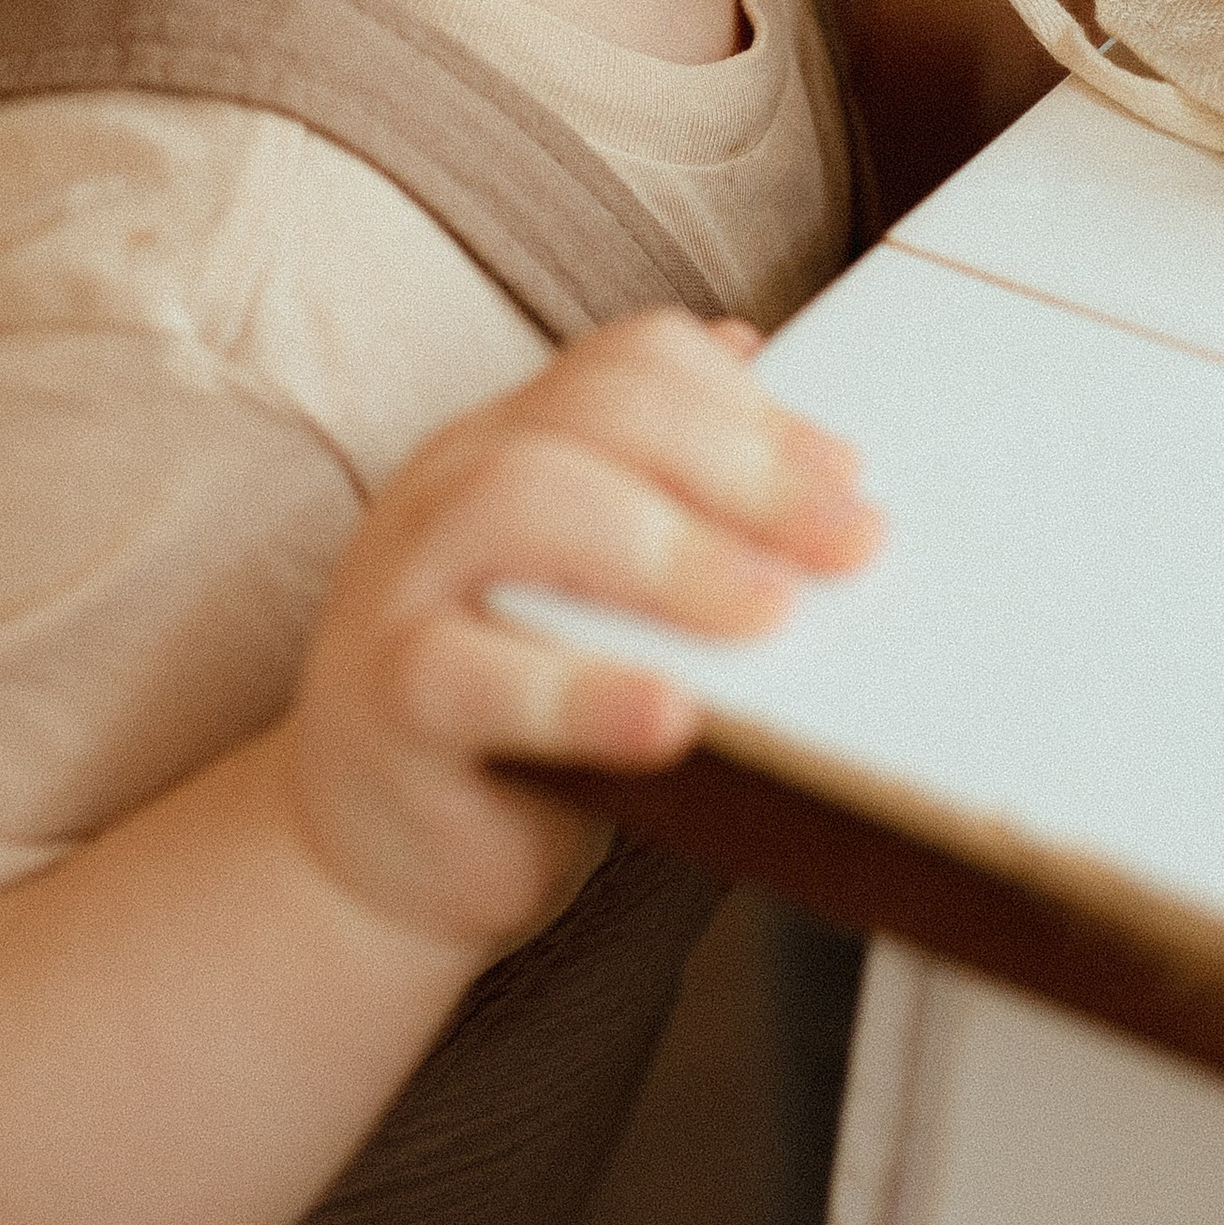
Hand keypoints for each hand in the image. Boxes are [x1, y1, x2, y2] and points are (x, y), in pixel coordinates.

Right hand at [282, 312, 879, 959]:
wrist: (371, 858)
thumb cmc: (516, 720)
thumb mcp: (598, 601)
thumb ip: (667, 504)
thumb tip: (777, 394)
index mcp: (507, 445)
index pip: (627, 366)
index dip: (749, 409)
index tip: (850, 479)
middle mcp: (446, 487)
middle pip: (591, 415)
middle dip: (741, 469)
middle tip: (852, 545)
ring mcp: (402, 585)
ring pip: (518, 504)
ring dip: (667, 553)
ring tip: (771, 615)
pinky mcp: (385, 703)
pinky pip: (469, 678)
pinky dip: (580, 693)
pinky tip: (671, 714)